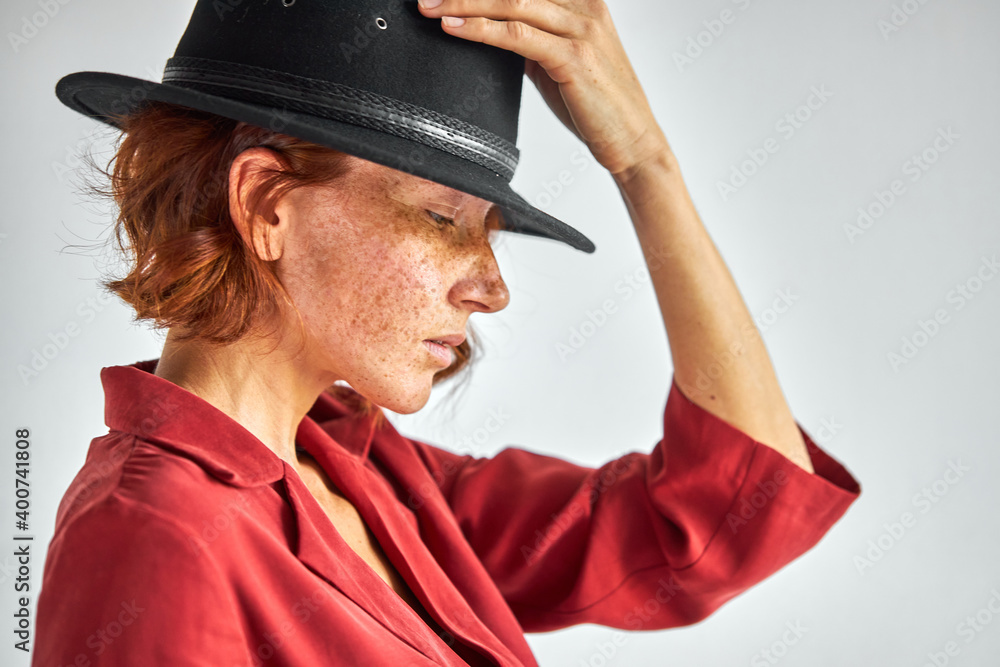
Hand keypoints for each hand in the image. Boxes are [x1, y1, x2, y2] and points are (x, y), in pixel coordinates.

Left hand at [417, 0, 670, 178]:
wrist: (632, 140)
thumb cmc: (594, 103)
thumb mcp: (559, 59)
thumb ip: (531, 37)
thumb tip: (489, 28)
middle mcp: (584, 5)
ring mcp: (581, 28)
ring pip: (512, 2)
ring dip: (464, 2)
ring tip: (429, 6)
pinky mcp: (574, 57)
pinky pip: (518, 36)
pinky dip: (481, 30)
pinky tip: (454, 28)